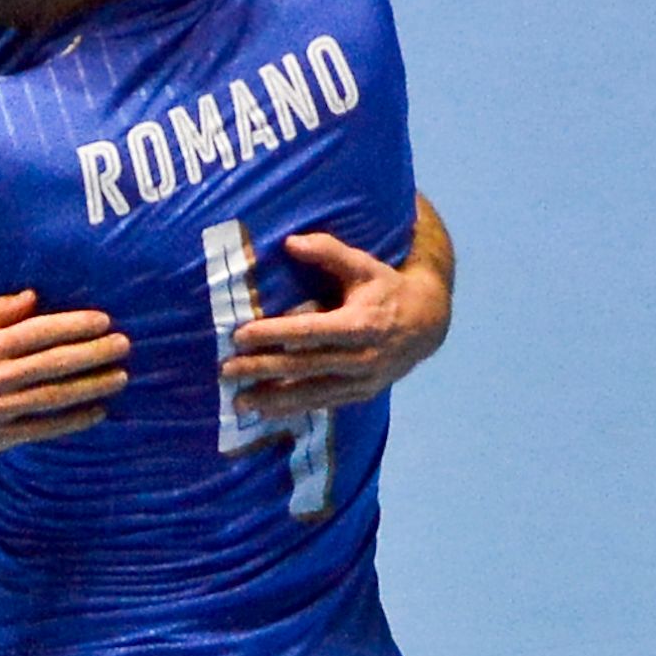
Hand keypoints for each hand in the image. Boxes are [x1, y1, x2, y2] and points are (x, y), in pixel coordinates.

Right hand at [0, 291, 127, 464]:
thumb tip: (32, 295)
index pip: (35, 333)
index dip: (71, 325)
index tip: (103, 320)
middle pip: (51, 363)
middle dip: (92, 353)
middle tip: (123, 345)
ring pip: (53, 396)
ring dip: (90, 386)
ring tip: (121, 377)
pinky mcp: (0, 438)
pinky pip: (43, 428)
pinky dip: (72, 421)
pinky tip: (97, 412)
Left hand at [223, 232, 448, 421]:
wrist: (429, 324)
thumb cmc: (387, 289)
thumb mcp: (364, 266)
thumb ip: (329, 252)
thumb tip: (290, 242)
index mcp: (361, 323)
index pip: (310, 331)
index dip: (274, 334)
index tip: (239, 336)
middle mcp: (362, 356)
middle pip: (304, 365)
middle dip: (263, 369)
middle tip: (226, 371)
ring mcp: (364, 379)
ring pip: (313, 392)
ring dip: (274, 399)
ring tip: (238, 403)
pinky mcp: (363, 394)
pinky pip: (324, 403)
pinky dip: (295, 410)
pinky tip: (267, 413)